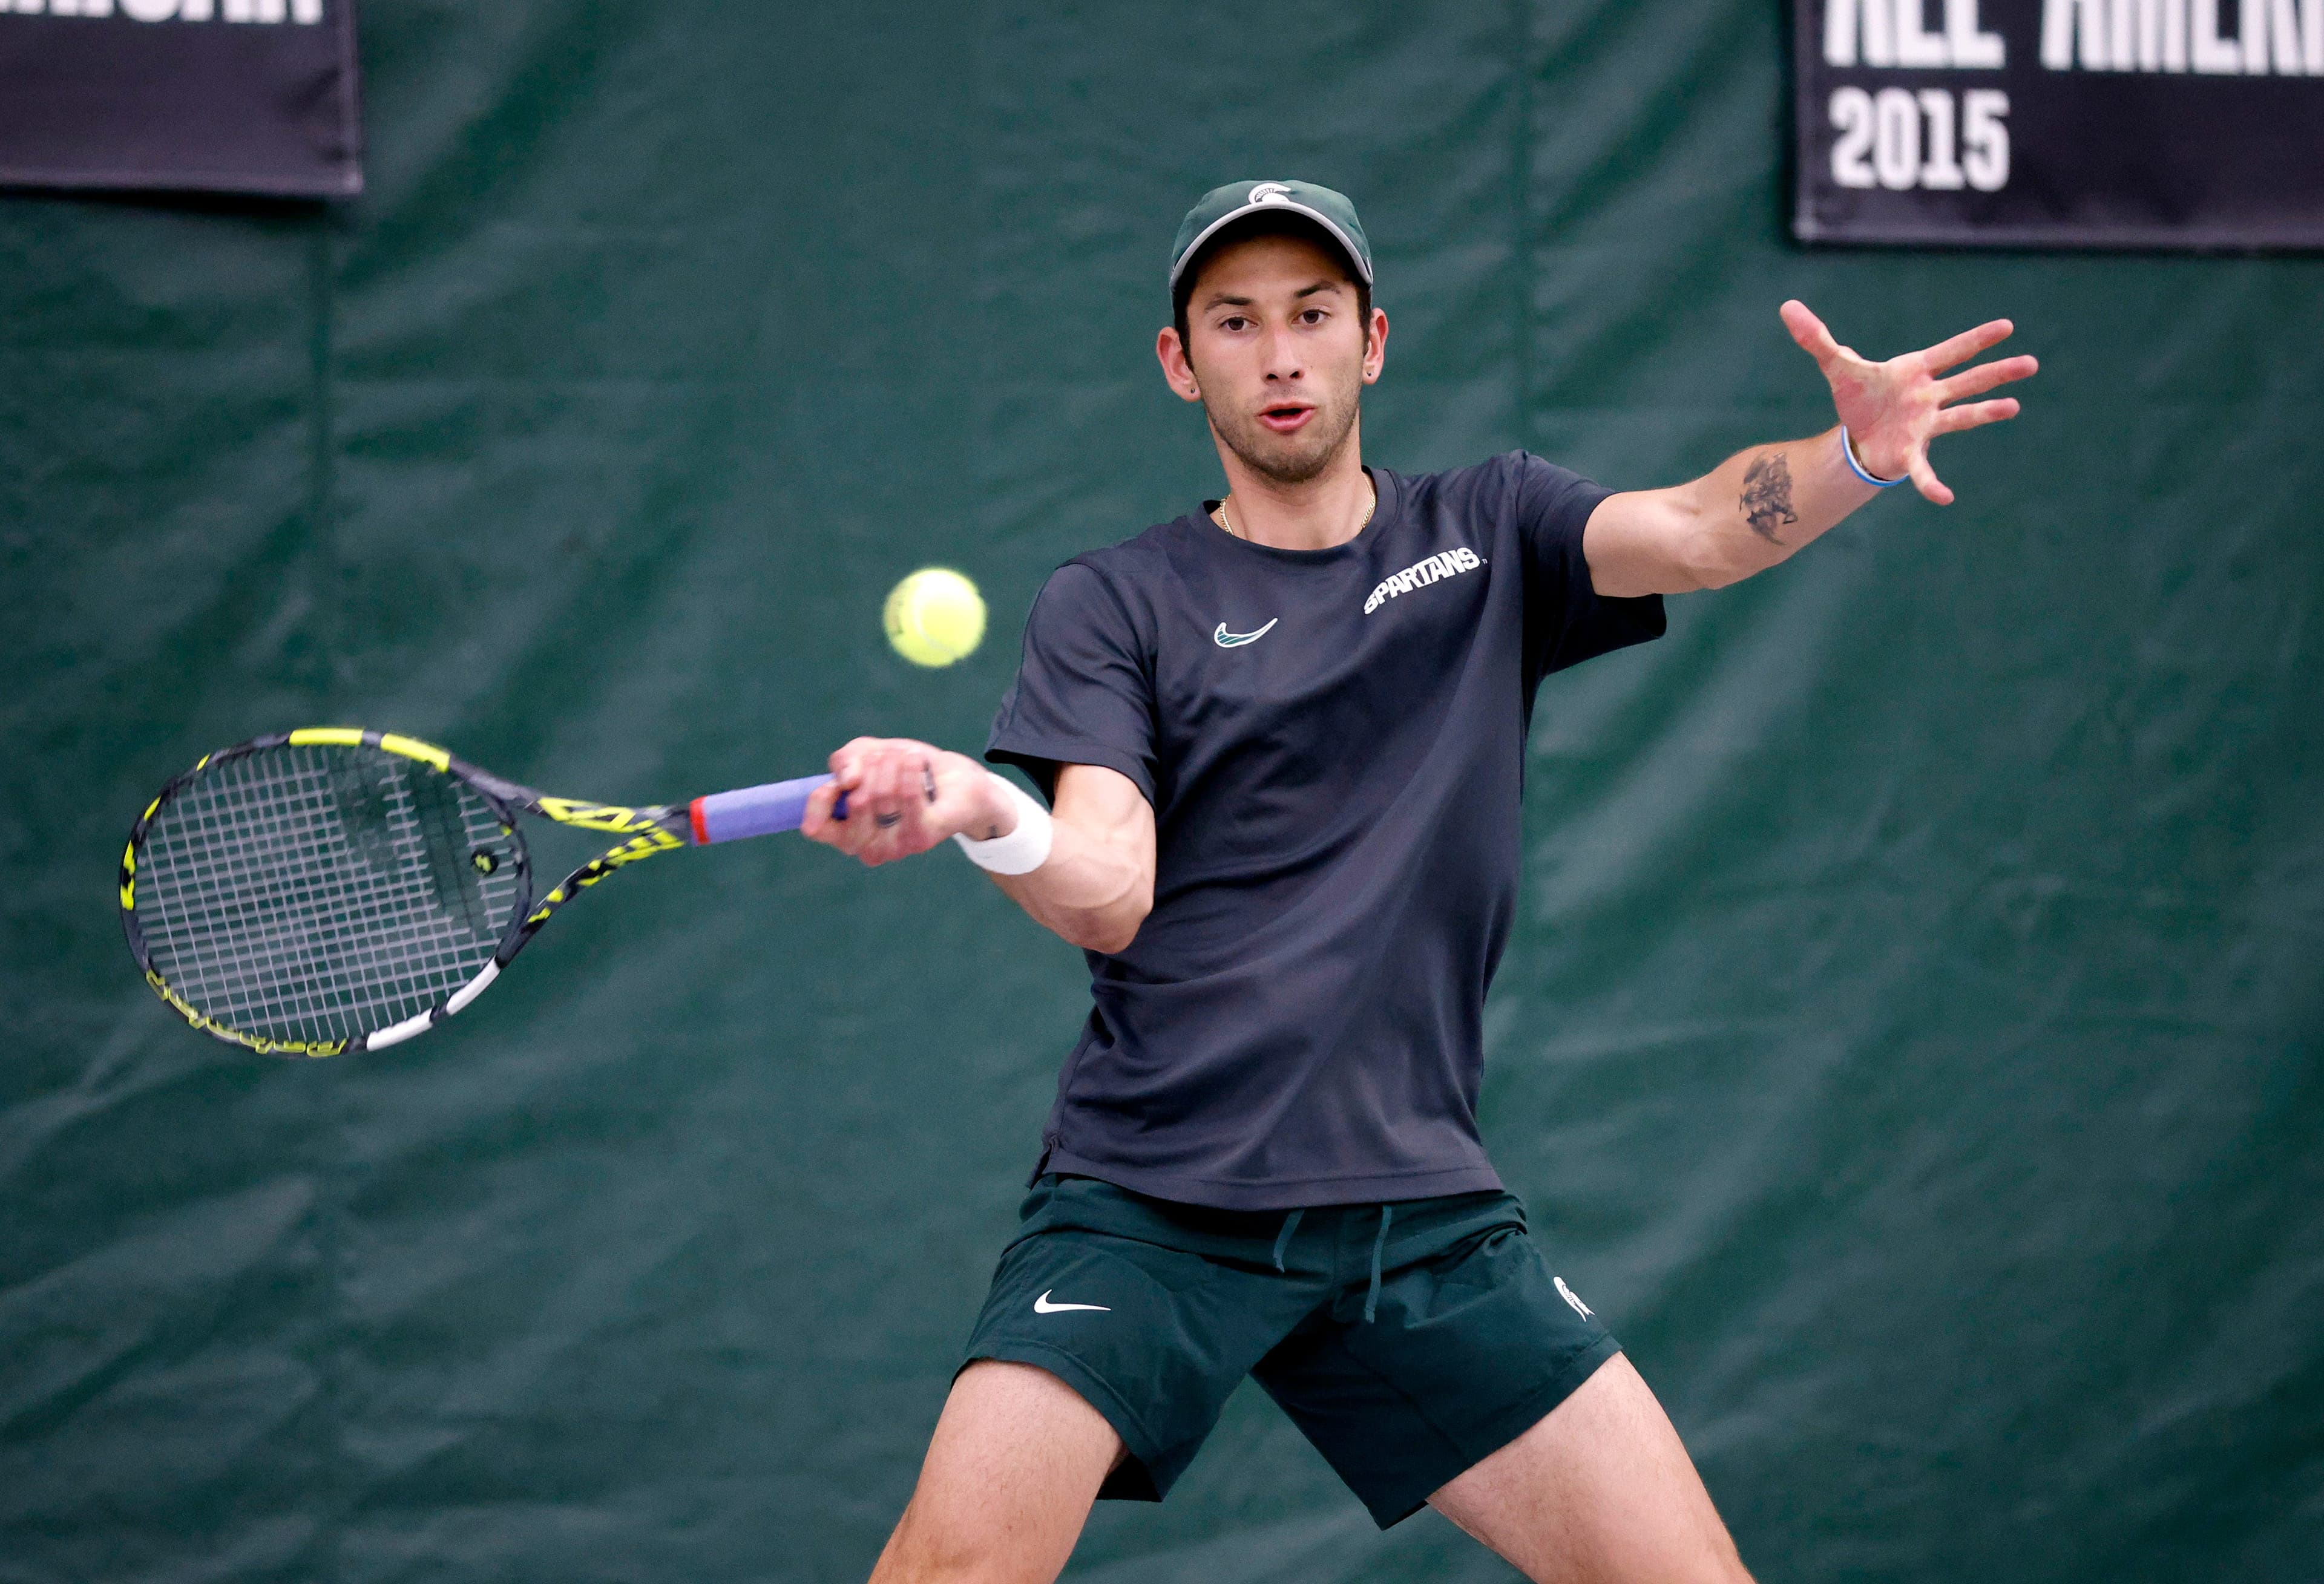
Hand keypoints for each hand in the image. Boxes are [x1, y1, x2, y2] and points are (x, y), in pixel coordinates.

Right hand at [799, 737, 1012, 866]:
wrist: (957, 780)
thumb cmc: (905, 771)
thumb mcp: (867, 755)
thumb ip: (845, 761)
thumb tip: (846, 781)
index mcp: (847, 833)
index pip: (816, 827)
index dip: (822, 798)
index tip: (844, 779)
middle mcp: (868, 847)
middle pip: (856, 800)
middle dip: (871, 765)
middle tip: (888, 759)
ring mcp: (895, 847)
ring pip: (881, 795)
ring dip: (893, 762)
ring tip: (907, 759)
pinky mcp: (922, 838)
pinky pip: (907, 795)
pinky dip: (910, 768)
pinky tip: (917, 761)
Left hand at [1780, 300, 2036, 505]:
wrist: (1858, 435)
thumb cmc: (1860, 397)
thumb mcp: (1835, 367)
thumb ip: (1816, 340)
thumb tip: (1787, 309)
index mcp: (1915, 371)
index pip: (1950, 352)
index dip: (1976, 340)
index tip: (2006, 327)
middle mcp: (1929, 396)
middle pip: (1968, 381)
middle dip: (1997, 373)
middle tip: (2031, 363)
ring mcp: (1926, 424)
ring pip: (1962, 417)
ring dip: (1987, 413)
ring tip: (2013, 407)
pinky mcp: (1911, 452)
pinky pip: (1924, 469)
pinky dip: (1931, 484)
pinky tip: (1944, 498)